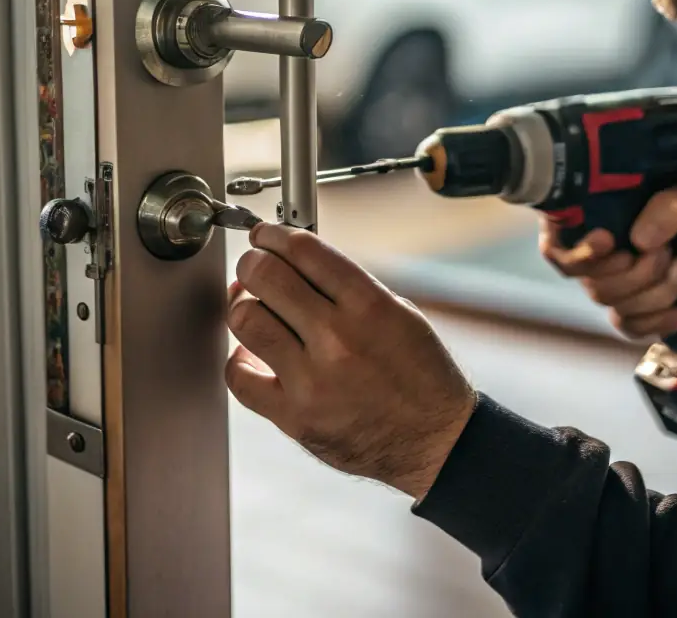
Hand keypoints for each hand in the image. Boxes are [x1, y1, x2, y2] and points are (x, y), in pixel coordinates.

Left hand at [224, 222, 475, 500]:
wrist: (436, 440)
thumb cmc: (422, 376)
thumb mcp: (399, 314)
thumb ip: (349, 288)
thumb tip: (296, 264)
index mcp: (368, 306)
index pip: (304, 250)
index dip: (274, 235)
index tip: (265, 235)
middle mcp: (338, 338)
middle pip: (266, 276)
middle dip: (252, 263)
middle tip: (252, 266)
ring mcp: (313, 379)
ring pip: (246, 320)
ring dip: (243, 307)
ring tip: (253, 308)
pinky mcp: (295, 417)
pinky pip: (241, 378)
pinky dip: (240, 361)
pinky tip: (253, 354)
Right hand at [541, 177, 676, 340]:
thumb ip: (671, 208)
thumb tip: (638, 240)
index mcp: (600, 218)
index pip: (559, 248)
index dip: (578, 254)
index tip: (609, 240)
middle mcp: (601, 253)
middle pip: (593, 284)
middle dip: (636, 275)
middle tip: (670, 253)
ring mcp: (618, 283)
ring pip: (615, 306)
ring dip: (654, 295)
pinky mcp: (639, 307)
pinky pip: (630, 327)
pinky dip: (656, 322)